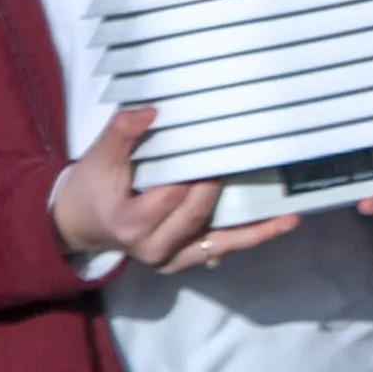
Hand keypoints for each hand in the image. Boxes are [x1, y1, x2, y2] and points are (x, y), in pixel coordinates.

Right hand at [53, 102, 297, 274]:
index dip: (189, 173)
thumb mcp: (99, 156)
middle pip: (196, 213)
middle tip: (239, 153)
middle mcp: (154, 248)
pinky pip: (226, 247)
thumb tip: (151, 111)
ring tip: (289, 210)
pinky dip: (256, 235)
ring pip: (221, 239)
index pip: (169, 195)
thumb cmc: (93, 186)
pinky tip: (286, 222)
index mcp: (130, 224)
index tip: (210, 146)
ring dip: (256, 224)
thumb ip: (121, 132)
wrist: (83, 222)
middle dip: (215, 184)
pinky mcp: (188, 260)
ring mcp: (173, 258)